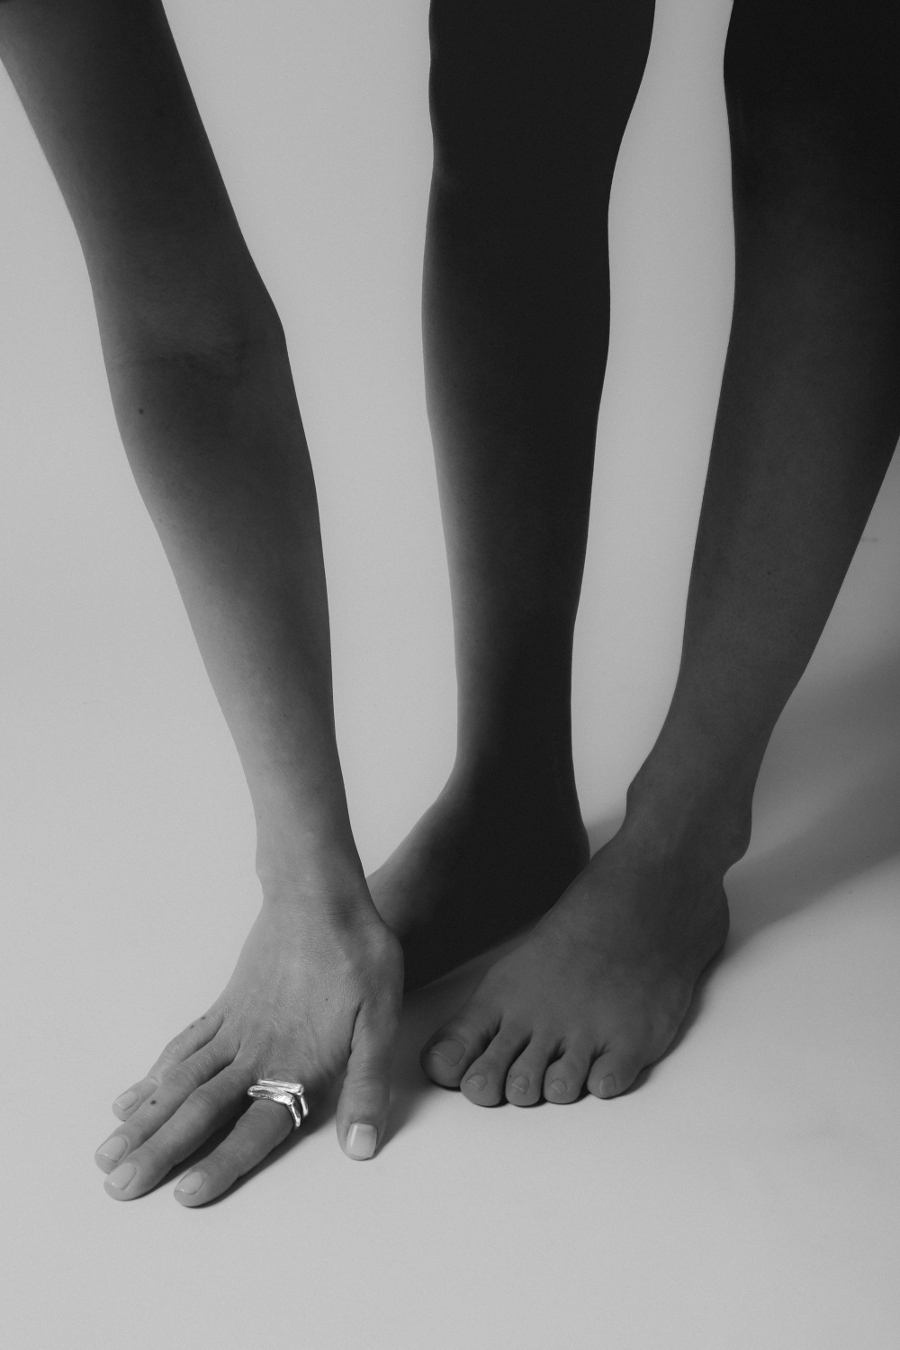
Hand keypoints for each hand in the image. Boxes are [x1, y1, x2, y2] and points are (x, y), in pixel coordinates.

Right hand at [94, 898, 402, 1204]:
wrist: (321, 895)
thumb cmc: (359, 955)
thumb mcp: (381, 1020)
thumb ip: (367, 1084)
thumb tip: (361, 1147)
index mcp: (295, 1063)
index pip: (256, 1126)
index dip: (222, 1162)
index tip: (182, 1196)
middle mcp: (256, 1051)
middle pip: (200, 1111)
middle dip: (158, 1152)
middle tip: (117, 1187)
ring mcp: (235, 1027)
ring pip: (180, 1082)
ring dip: (144, 1121)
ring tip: (107, 1154)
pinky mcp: (227, 1005)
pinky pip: (184, 1046)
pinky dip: (156, 1075)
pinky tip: (134, 1096)